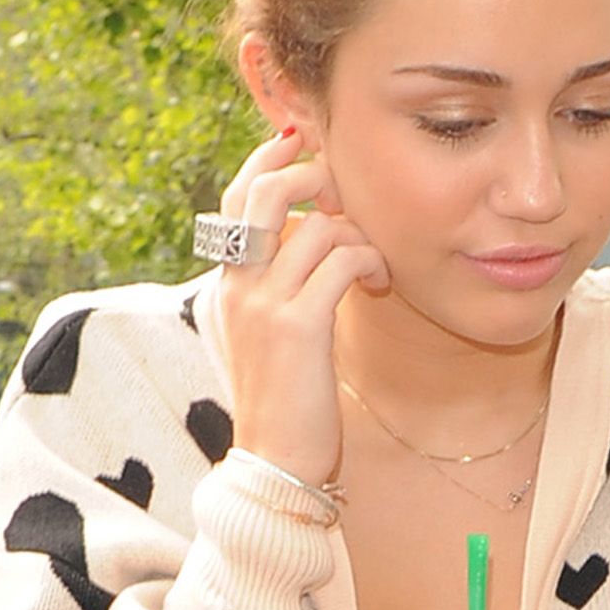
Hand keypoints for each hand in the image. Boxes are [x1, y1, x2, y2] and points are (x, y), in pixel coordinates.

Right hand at [216, 124, 388, 487]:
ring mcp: (265, 304)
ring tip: (377, 264)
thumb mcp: (271, 336)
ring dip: (359, 232)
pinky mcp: (299, 326)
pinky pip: (342, 260)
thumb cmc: (284, 405)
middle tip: (346, 191)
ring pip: (317, 225)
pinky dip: (370, 260)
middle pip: (265, 191)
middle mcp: (238, 285)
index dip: (268, 159)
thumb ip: (281, 286)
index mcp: (228, 284)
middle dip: (312, 173)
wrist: (274, 467)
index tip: (302, 142)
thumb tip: (315, 239)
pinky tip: (381, 284)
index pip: (237, 198)